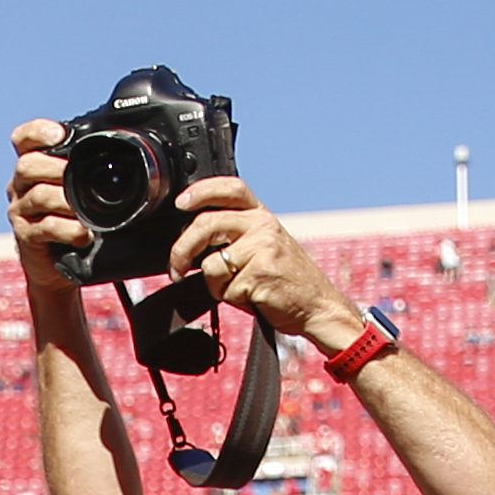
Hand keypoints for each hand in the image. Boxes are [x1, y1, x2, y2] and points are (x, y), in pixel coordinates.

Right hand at [6, 120, 90, 278]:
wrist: (59, 271)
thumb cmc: (74, 225)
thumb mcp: (80, 192)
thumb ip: (87, 171)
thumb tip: (130, 146)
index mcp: (34, 168)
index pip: (23, 139)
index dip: (37, 132)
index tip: (60, 135)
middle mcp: (21, 186)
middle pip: (27, 165)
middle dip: (56, 168)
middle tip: (79, 178)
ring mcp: (20, 212)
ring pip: (39, 195)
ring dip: (67, 201)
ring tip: (87, 212)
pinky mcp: (26, 237)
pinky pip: (46, 227)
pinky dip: (69, 230)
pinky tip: (84, 234)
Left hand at [157, 179, 350, 351]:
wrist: (318, 305)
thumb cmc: (286, 279)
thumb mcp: (265, 246)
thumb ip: (235, 235)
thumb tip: (192, 239)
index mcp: (262, 215)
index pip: (231, 188)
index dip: (202, 191)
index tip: (181, 203)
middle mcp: (263, 225)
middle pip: (206, 225)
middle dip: (181, 250)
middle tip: (176, 269)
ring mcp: (262, 249)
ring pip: (211, 265)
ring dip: (216, 285)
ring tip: (240, 288)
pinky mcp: (259, 275)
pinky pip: (225, 290)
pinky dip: (232, 300)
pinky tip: (253, 297)